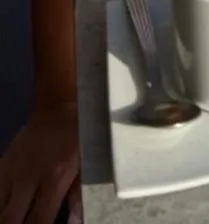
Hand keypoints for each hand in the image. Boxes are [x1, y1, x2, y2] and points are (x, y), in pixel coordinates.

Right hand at [0, 104, 79, 223]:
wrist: (57, 110)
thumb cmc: (77, 139)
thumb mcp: (84, 166)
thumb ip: (78, 197)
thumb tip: (75, 223)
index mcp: (54, 179)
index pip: (38, 221)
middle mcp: (29, 178)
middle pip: (10, 219)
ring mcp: (11, 171)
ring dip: (4, 217)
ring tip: (13, 219)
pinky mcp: (1, 165)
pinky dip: (0, 203)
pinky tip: (6, 208)